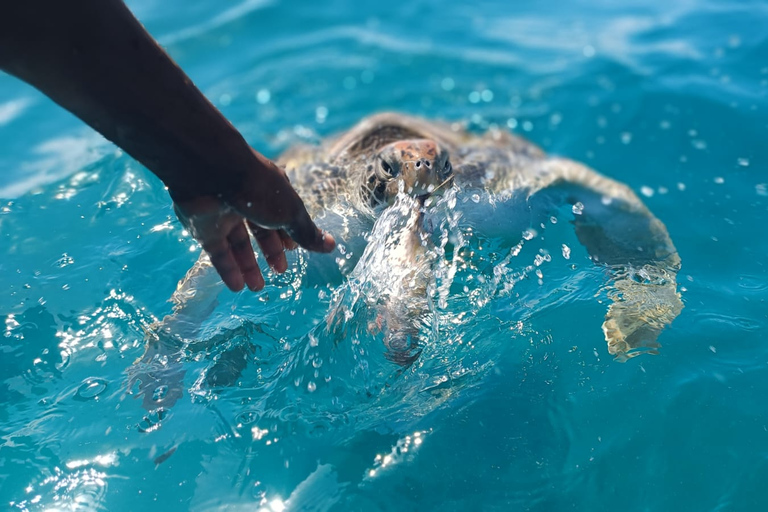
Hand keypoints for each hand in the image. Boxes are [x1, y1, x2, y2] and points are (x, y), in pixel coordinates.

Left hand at [172, 151, 335, 290]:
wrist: (212, 173)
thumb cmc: (258, 188)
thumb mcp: (290, 212)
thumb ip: (306, 233)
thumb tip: (332, 246)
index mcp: (270, 191)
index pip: (282, 214)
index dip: (289, 233)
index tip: (293, 249)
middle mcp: (247, 201)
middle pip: (260, 230)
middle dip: (271, 251)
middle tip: (280, 271)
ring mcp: (224, 214)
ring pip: (237, 244)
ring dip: (248, 267)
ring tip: (257, 288)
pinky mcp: (203, 227)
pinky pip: (217, 252)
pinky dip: (228, 269)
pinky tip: (238, 286)